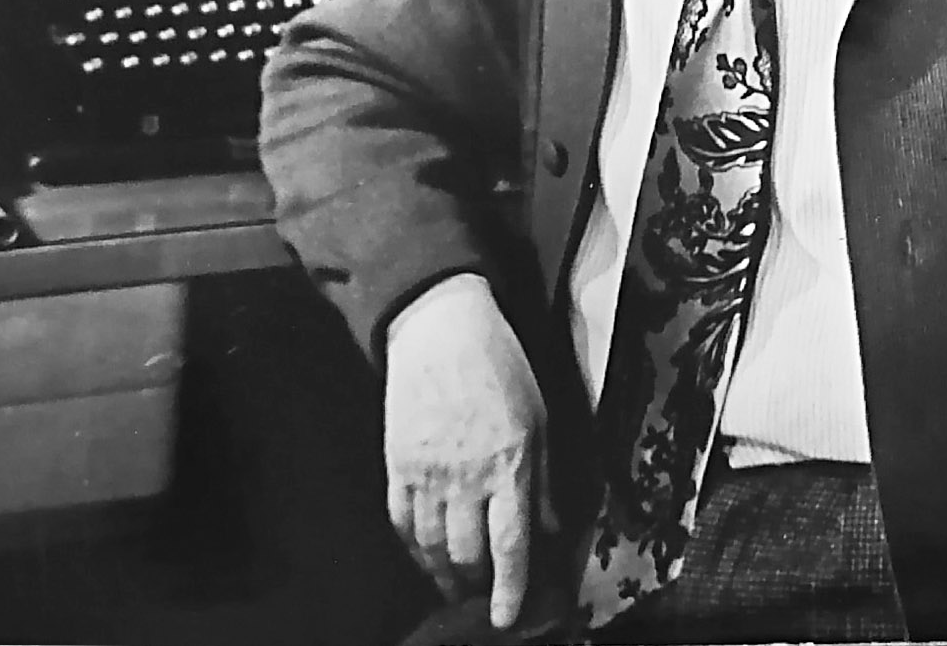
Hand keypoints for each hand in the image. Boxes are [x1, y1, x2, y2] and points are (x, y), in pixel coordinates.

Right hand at [385, 274, 556, 630]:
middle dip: (477, 586)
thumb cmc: (500, 368)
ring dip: (445, 575)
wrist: (440, 330)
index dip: (510, 588)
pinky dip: (415, 550)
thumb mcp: (539, 418)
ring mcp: (426, 473)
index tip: (508, 617)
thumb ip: (542, 480)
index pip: (510, 545)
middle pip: (468, 555)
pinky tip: (426, 558)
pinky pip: (403, 524)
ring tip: (457, 587)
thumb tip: (550, 531)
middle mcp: (466, 475)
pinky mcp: (396, 465)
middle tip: (484, 598)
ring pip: (433, 547)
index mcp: (510, 463)